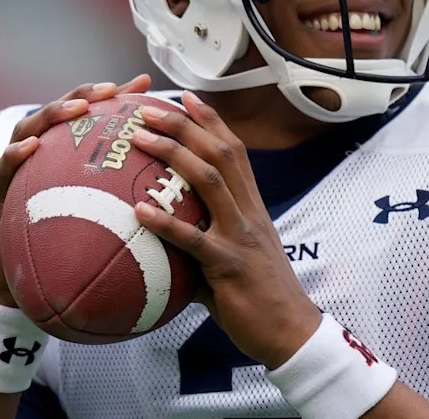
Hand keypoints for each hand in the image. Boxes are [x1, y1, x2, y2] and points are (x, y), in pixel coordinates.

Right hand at [0, 75, 151, 306]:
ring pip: (29, 130)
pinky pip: (2, 169)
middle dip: (84, 95)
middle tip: (110, 89)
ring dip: (52, 114)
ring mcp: (15, 171)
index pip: (92, 118)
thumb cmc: (66, 252)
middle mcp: (41, 157)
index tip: (143, 83)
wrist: (19, 288)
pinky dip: (15, 154)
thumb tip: (180, 193)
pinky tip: (31, 148)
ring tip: (77, 109)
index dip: (116, 97)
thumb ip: (129, 202)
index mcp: (66, 158)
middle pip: (60, 114)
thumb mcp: (102, 224)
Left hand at [132, 92, 321, 369]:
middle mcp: (249, 211)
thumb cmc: (259, 296)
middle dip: (187, 125)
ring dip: (175, 155)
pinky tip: (138, 211)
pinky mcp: (228, 265)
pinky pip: (194, 240)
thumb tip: (161, 242)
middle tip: (151, 108)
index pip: (233, 150)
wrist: (290, 331)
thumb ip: (201, 242)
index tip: (185, 97)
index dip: (210, 120)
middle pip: (220, 153)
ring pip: (210, 182)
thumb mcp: (234, 256)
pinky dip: (166, 223)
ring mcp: (240, 235)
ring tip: (141, 140)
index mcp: (252, 205)